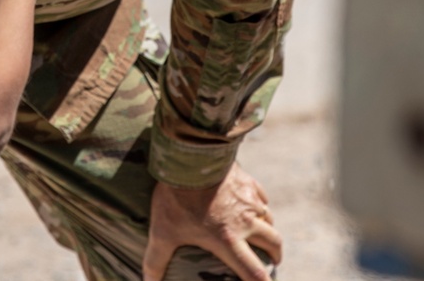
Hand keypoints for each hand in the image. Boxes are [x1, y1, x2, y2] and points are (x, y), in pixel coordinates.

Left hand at [142, 164, 280, 280]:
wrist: (188, 155)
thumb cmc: (176, 196)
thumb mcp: (163, 230)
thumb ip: (156, 258)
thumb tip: (147, 280)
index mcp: (228, 239)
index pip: (255, 273)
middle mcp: (245, 221)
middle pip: (274, 244)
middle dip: (276, 255)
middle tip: (272, 260)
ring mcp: (249, 199)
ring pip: (269, 218)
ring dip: (268, 228)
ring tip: (260, 232)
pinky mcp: (247, 180)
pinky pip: (261, 196)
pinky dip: (260, 204)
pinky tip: (251, 203)